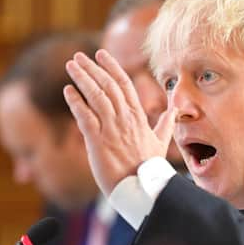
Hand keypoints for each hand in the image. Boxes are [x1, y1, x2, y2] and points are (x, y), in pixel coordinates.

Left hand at [64, 50, 176, 195]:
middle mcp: (125, 120)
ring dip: (83, 80)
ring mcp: (112, 130)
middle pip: (108, 87)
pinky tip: (68, 91)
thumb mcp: (161, 143)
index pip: (124, 86)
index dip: (112, 68)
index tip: (101, 54)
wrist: (144, 190)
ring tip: (71, 66)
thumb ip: (166, 124)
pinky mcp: (99, 143)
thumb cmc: (151, 168)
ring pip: (96, 98)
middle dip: (93, 69)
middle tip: (79, 56)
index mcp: (139, 118)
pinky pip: (85, 118)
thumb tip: (174, 109)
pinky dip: (76, 103)